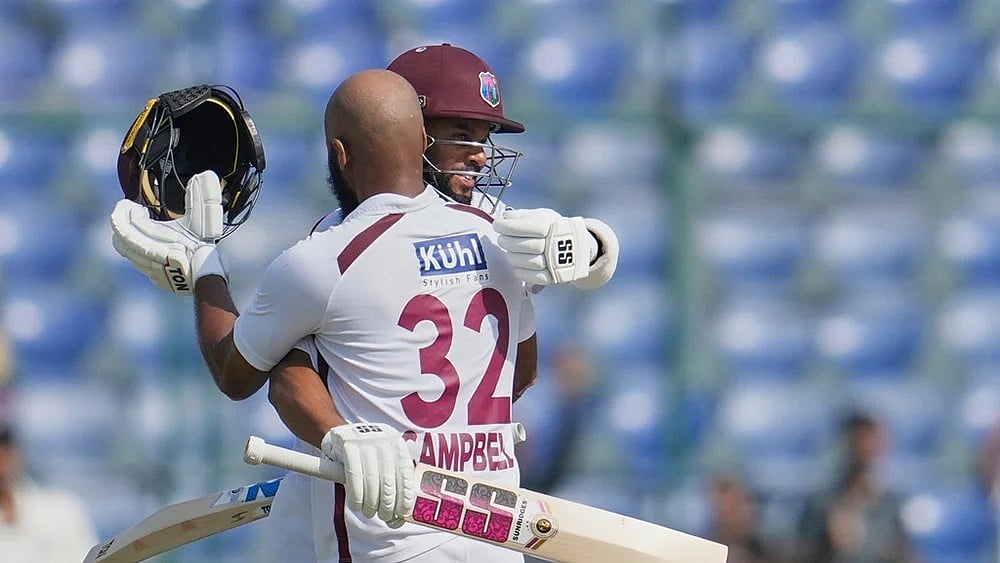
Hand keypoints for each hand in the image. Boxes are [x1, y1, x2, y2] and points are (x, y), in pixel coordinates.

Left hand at [110, 171, 226, 293]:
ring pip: (128, 252)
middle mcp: (146, 256)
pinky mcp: (157, 279)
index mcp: (154, 240)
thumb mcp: (205, 220)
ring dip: (128, 237)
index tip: (129, 203)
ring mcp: (150, 270)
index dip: (124, 212)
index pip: (125, 224)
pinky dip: (138, 250)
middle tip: (130, 212)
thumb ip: (203, 198)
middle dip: (122, 223)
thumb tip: (204, 176)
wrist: (210, 280)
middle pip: (120, 240)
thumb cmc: (205, 249)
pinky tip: (150, 244)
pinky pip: (139, 263)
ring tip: (138, 226)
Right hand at [322, 423, 415, 527]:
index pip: (405, 474)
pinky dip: (356, 495)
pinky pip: (354, 476)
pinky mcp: (348, 445)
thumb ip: (394, 479)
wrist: (342, 433)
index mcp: (397, 444)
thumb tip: (400, 513)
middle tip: (384, 517)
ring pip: (371, 480)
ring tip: (369, 512)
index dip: (404, 496)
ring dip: (370, 503)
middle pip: (388, 479)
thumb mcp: (385, 458)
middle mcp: (384, 441)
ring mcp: (366, 442)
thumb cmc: (367, 454)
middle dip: (387, 504)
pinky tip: (356, 505)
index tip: (402, 513)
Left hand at [494, 208, 595, 285]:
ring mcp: (554, 262)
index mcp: (551, 227)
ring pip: (529, 262)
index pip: (527, 227)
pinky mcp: (552, 277)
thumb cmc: (553, 228)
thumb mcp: (542, 216)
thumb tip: (505, 216)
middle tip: (500, 238)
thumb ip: (523, 216)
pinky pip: (533, 277)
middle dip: (508, 242)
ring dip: (513, 256)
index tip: (497, 224)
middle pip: (527, 246)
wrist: (576, 247)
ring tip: (508, 251)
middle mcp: (554, 245)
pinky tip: (515, 264)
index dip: (509, 226)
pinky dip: (520, 271)